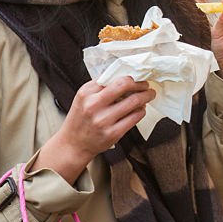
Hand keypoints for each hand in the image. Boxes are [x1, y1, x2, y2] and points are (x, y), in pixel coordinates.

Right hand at [38, 76, 154, 183]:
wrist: (73, 144)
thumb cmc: (81, 119)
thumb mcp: (84, 98)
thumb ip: (101, 87)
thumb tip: (125, 78)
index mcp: (86, 93)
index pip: (114, 78)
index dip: (130, 77)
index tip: (137, 78)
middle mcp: (93, 105)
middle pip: (125, 85)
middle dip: (141, 84)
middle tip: (147, 85)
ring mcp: (104, 120)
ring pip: (134, 101)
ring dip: (146, 96)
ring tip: (148, 95)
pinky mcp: (113, 133)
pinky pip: (135, 117)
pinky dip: (141, 111)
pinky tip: (140, 109)